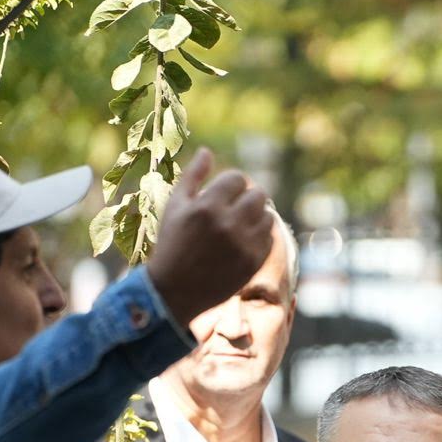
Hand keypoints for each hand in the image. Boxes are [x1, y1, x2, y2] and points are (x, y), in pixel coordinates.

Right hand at [146, 147, 273, 331]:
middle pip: (258, 194)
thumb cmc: (172, 243)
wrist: (175, 290)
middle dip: (248, 197)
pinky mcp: (254, 262)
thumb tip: (207, 150)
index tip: (224, 194)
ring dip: (256, 215)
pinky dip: (260, 235)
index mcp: (207, 206)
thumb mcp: (174, 206)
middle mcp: (228, 223)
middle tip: (235, 207)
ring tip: (240, 224)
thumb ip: (192, 176)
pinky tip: (243, 240)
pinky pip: (269, 237)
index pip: (237, 178)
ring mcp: (244, 244)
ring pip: (268, 214)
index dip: (231, 184)